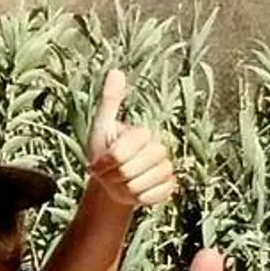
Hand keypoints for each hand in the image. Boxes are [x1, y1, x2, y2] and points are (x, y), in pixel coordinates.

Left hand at [88, 69, 176, 206]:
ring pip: (141, 185)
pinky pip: (153, 197)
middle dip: (113, 176)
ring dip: (123, 189)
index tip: (99, 162)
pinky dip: (138, 199)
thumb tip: (116, 71)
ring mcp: (167, 169)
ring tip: (119, 182)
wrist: (111, 183)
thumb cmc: (104, 153)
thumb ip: (110, 101)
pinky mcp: (170, 188)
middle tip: (108, 175)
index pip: (121, 152)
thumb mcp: (102, 127)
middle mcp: (160, 149)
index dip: (107, 161)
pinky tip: (134, 192)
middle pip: (131, 169)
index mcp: (143, 134)